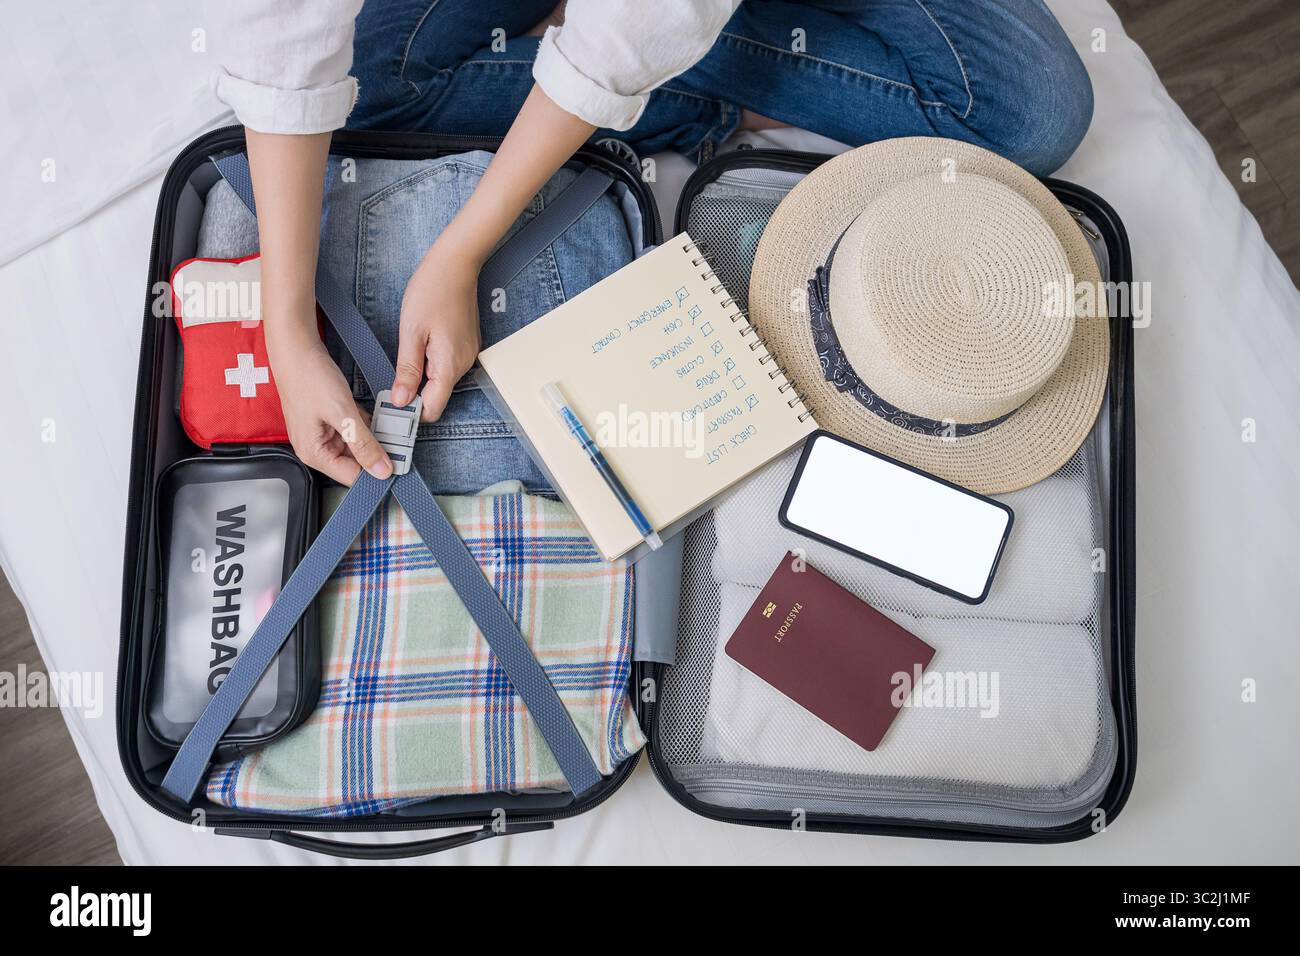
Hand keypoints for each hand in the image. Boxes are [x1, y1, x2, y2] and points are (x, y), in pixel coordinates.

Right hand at [268, 326, 392, 484]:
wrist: (296, 348)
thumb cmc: (309, 378)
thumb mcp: (342, 413)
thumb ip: (363, 444)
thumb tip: (381, 471)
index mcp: (314, 453)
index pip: (352, 477)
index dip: (376, 472)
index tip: (399, 464)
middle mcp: (316, 448)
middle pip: (355, 462)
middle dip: (376, 451)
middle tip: (397, 441)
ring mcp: (322, 434)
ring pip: (357, 445)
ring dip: (373, 436)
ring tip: (387, 426)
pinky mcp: (329, 421)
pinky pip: (353, 430)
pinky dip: (365, 423)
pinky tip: (373, 414)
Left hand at [391, 241, 482, 420]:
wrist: (456, 264)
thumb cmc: (432, 291)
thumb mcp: (411, 332)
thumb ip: (407, 370)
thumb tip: (401, 400)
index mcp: (449, 365)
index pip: (433, 409)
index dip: (412, 411)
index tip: (391, 405)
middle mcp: (463, 364)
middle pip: (437, 396)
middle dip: (415, 394)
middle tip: (391, 379)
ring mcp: (468, 354)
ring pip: (442, 381)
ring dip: (423, 377)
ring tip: (408, 354)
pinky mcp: (466, 345)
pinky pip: (447, 366)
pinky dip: (432, 364)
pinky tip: (422, 345)